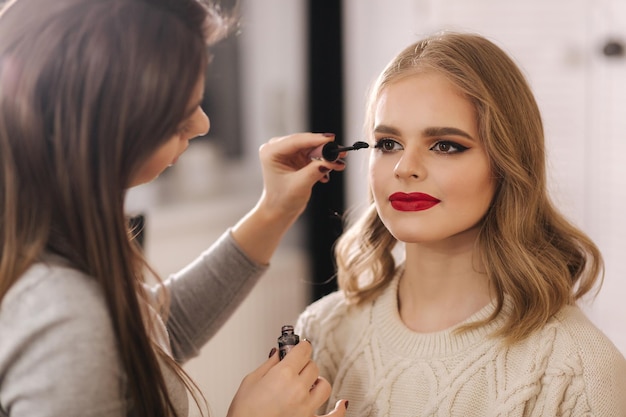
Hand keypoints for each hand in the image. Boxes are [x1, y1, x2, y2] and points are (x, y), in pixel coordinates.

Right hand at [226, 341, 347, 416]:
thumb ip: (268, 365)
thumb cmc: (243, 411)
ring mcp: (306, 408)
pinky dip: (339, 410)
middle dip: (303, 366)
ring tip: (307, 386)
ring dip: (317, 383)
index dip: (300, 347)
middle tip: (294, 370)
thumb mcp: (250, 381)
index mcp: (283, 374)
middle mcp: (298, 389)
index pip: (303, 350)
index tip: (298, 349)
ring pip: (324, 386)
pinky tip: (340, 404)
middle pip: (313, 366)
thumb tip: (278, 353)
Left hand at [257, 132, 345, 221]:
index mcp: (271, 151)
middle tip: (340, 152)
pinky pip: (313, 154)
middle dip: (324, 148)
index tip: (331, 139)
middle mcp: (278, 148)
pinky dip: (322, 162)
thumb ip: (315, 171)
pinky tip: (328, 173)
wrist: (279, 211)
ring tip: (339, 163)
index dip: (316, 139)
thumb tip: (331, 160)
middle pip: (306, 142)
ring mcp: (288, 152)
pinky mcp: (296, 157)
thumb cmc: (282, 200)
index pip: (296, 141)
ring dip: (326, 156)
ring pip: (312, 148)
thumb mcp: (300, 185)